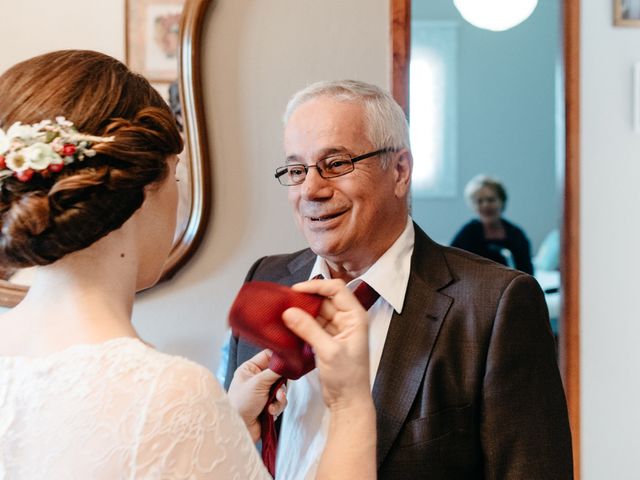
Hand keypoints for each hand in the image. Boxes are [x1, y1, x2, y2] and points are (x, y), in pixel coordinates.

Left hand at [227, 349, 286, 441]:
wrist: (239, 429)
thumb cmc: (241, 403)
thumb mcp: (257, 383)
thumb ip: (274, 372)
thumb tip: (288, 363)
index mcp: (250, 369)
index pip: (268, 356)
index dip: (278, 360)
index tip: (288, 364)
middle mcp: (257, 379)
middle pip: (278, 373)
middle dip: (280, 384)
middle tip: (278, 391)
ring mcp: (263, 392)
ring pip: (281, 389)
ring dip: (279, 398)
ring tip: (272, 404)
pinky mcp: (269, 404)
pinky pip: (280, 401)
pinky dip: (277, 407)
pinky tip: (270, 412)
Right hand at [283, 279, 370, 410]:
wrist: (348, 402)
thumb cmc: (349, 379)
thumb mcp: (329, 351)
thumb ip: (309, 329)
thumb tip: (290, 312)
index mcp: (356, 318)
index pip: (336, 290)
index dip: (317, 286)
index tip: (297, 290)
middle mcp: (348, 321)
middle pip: (325, 300)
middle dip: (306, 299)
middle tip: (286, 301)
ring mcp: (337, 331)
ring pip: (317, 313)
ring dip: (302, 312)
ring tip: (285, 312)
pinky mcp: (327, 341)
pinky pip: (312, 326)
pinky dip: (302, 324)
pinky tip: (290, 325)